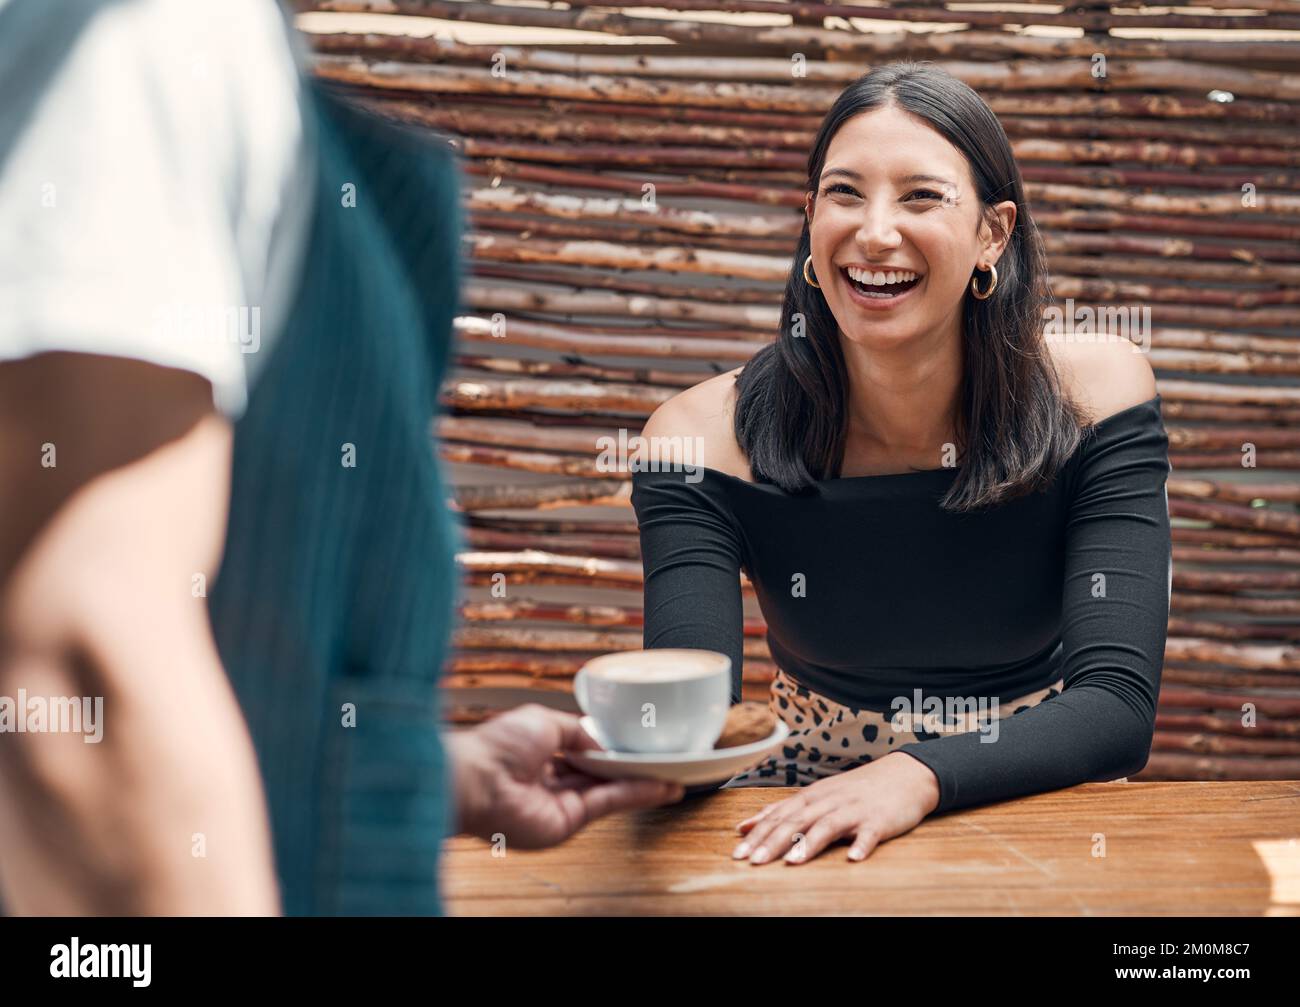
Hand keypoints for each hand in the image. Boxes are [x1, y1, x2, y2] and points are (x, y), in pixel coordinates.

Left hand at [449, 703, 685, 847]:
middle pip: (599, 774)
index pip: (582, 751)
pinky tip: (659, 786)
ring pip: (609, 790)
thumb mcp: (544, 721)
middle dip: (631, 768)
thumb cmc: (497, 747)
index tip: (636, 743)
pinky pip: (608, 803)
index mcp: (539, 751)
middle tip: (663, 760)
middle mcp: (550, 779)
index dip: (609, 748)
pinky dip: (636, 794)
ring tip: (673, 775)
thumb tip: (604, 741)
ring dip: (642, 783)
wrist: (476, 780)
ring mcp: (560, 803)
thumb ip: (578, 731)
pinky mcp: (568, 823)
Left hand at [731, 752, 939, 864]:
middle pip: (796, 821)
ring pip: (827, 825)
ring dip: (809, 844)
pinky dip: (861, 845)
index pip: (778, 816)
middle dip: (773, 841)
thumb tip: (745, 825)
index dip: (757, 834)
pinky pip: (869, 833)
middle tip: (753, 862)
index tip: (737, 852)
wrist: (903, 775)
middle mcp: (828, 801)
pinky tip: (852, 858)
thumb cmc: (856, 790)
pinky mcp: (879, 820)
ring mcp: (854, 810)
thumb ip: (784, 811)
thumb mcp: (817, 796)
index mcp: (812, 797)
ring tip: (792, 862)